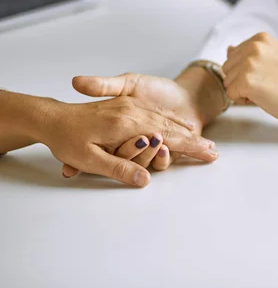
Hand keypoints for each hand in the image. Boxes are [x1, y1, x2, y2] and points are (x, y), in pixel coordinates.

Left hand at [38, 96, 212, 186]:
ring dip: (188, 131)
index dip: (189, 147)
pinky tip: (184, 125)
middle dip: (195, 140)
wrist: (52, 116)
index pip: (167, 137)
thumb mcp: (87, 158)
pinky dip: (174, 121)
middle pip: (172, 128)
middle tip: (214, 151)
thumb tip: (144, 181)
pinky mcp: (128, 106)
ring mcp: (132, 108)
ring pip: (167, 120)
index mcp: (127, 125)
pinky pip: (157, 113)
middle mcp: (134, 113)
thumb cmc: (67, 138)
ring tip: (206, 142)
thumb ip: (117, 168)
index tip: (208, 154)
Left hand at [222, 32, 277, 126]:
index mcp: (260, 38)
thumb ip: (247, 54)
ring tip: (267, 90)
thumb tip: (228, 48)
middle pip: (227, 68)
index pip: (234, 56)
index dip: (248, 71)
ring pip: (227, 82)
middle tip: (268, 84)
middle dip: (242, 80)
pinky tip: (264, 98)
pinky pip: (231, 95)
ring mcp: (249, 63)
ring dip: (243, 91)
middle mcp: (253, 46)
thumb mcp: (271, 60)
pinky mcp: (246, 80)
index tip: (270, 75)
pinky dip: (244, 101)